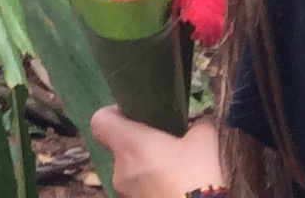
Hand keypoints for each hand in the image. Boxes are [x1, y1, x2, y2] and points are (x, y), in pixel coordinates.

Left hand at [90, 107, 225, 197]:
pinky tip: (174, 191)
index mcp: (129, 145)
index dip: (113, 114)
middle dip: (140, 147)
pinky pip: (138, 194)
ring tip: (175, 173)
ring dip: (146, 171)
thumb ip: (199, 124)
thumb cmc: (196, 178)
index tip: (135, 115)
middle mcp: (119, 171)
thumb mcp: (205, 143)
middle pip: (119, 150)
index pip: (99, 122)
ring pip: (129, 175)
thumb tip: (201, 120)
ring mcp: (124, 196)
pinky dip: (150, 190)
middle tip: (166, 147)